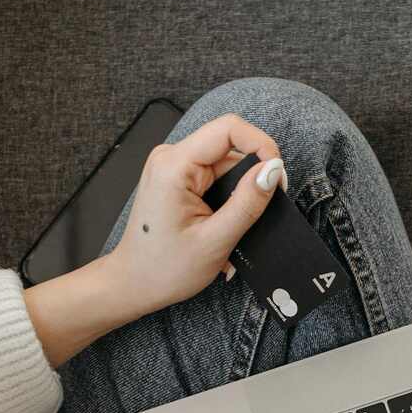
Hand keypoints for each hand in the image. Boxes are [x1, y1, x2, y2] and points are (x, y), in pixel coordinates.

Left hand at [103, 112, 288, 320]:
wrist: (134, 283)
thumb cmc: (164, 269)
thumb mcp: (216, 240)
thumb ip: (247, 202)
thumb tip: (273, 170)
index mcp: (174, 166)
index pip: (229, 129)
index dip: (261, 145)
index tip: (276, 176)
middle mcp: (171, 157)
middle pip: (230, 147)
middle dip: (252, 175)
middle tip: (263, 209)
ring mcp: (174, 166)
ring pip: (226, 163)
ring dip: (240, 192)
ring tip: (236, 226)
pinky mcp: (179, 177)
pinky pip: (216, 175)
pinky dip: (228, 198)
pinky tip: (225, 223)